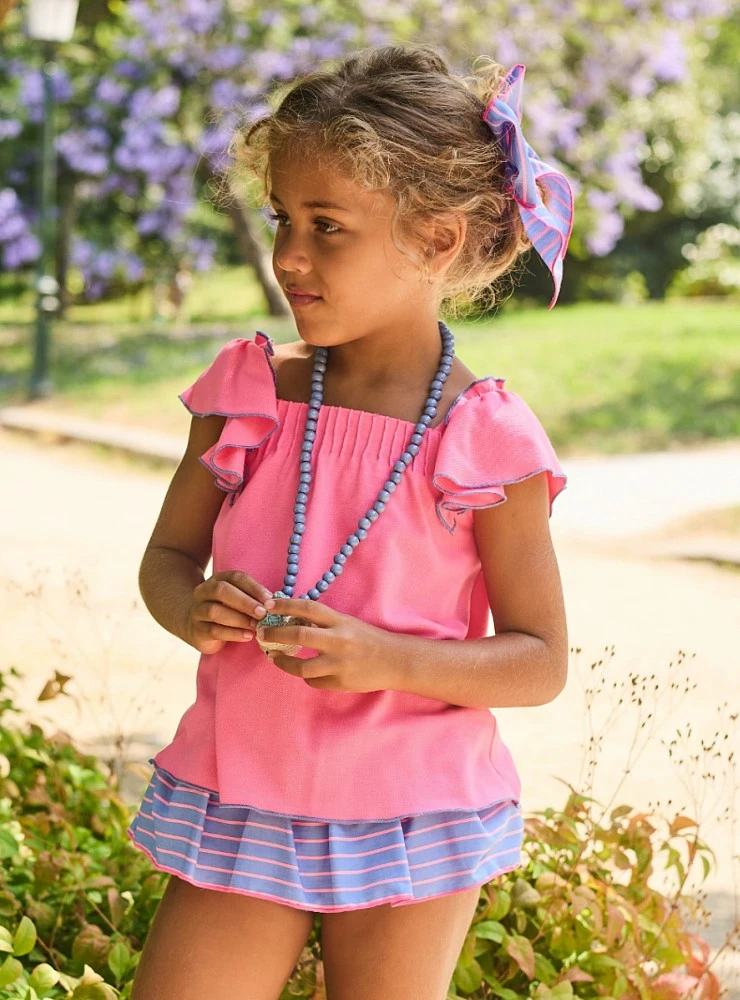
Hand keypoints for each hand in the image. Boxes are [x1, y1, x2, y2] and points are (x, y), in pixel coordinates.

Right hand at [185, 571, 275, 653]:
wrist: (195, 626)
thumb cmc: (225, 610)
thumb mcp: (236, 599)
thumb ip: (251, 598)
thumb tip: (274, 603)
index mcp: (217, 579)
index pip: (236, 577)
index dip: (254, 587)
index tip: (270, 599)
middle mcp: (204, 592)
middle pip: (222, 591)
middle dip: (245, 602)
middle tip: (262, 613)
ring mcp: (197, 610)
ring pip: (215, 611)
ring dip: (239, 619)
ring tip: (256, 626)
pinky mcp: (197, 630)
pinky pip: (213, 630)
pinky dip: (233, 633)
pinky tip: (248, 636)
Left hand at [258, 597, 394, 692]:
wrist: (395, 661)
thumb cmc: (369, 639)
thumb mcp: (348, 623)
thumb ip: (324, 622)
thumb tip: (292, 619)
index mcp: (340, 621)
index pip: (308, 608)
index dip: (285, 605)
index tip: (268, 605)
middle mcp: (339, 641)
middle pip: (299, 636)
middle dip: (275, 635)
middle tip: (262, 634)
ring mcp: (339, 664)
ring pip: (302, 667)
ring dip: (283, 662)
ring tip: (274, 658)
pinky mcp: (340, 682)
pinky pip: (313, 681)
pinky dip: (305, 676)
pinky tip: (303, 671)